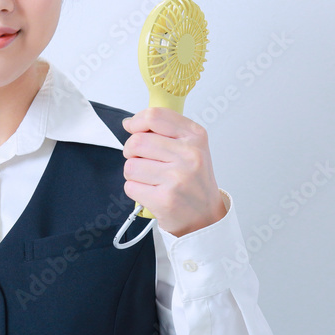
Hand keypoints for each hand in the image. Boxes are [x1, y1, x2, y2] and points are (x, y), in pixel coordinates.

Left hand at [121, 107, 226, 237]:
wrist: (206, 217)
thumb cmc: (193, 181)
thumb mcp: (190, 147)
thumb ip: (163, 130)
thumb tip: (129, 123)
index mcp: (195, 137)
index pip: (155, 116)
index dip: (137, 121)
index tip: (132, 128)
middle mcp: (189, 155)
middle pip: (137, 141)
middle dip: (131, 151)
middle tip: (141, 160)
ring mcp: (177, 178)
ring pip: (131, 165)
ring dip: (133, 173)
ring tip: (150, 179)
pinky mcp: (165, 200)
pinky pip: (131, 187)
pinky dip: (135, 190)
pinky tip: (151, 192)